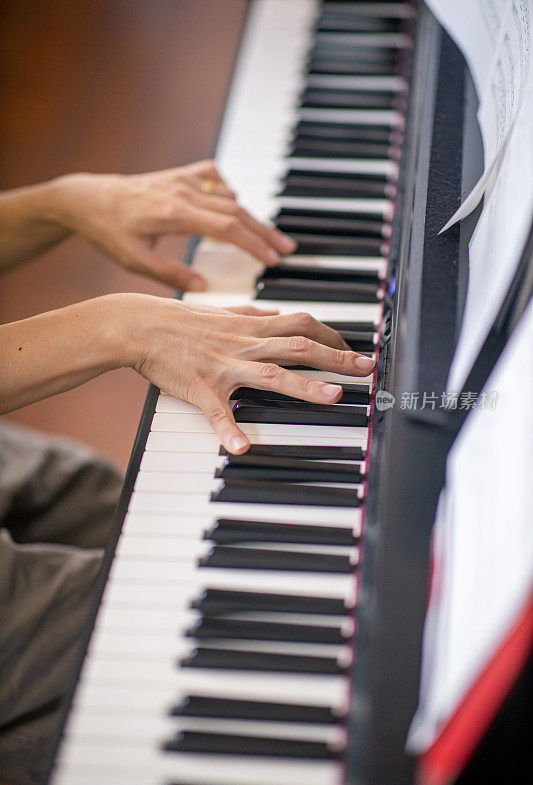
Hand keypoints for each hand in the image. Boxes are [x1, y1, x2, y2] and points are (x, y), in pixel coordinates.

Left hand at [52, 162, 295, 289]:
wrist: (87, 198)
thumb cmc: (107, 231)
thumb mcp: (134, 261)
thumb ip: (170, 276)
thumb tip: (204, 289)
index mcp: (173, 213)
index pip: (226, 228)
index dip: (253, 244)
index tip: (273, 260)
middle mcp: (182, 191)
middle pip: (236, 210)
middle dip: (264, 232)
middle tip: (287, 250)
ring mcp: (182, 179)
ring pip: (229, 195)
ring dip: (251, 216)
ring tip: (269, 236)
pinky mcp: (179, 175)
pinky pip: (214, 177)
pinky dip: (229, 191)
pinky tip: (234, 206)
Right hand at [127, 295, 375, 453]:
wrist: (139, 325)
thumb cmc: (179, 320)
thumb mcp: (222, 312)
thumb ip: (251, 313)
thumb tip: (273, 311)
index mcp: (251, 327)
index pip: (302, 325)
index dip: (332, 335)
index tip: (353, 349)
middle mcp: (244, 344)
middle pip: (299, 347)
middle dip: (336, 357)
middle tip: (367, 369)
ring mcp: (224, 366)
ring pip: (270, 374)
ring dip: (303, 385)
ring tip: (333, 397)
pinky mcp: (201, 387)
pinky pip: (216, 411)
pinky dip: (229, 429)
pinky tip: (242, 448)